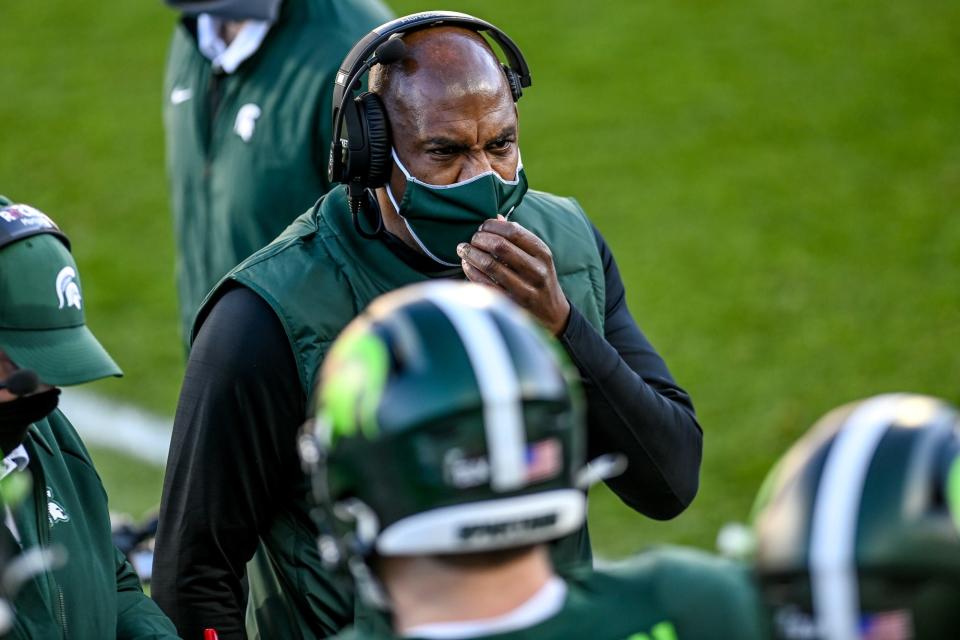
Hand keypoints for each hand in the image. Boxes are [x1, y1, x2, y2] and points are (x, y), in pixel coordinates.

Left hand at [456, 215, 570, 335]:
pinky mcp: (511, 304)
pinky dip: (472, 272)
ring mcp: (525, 289)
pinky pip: (485, 284)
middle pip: (500, 246)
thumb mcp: (537, 256)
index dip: (492, 226)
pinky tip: (467, 265)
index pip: (513, 231)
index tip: (482, 227)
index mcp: (542, 253)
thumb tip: (495, 218)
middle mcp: (536, 270)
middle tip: (472, 239)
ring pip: (490, 265)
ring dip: (472, 254)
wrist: (552, 313)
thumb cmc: (539, 277)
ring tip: (464, 250)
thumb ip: (518, 237)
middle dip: (480, 239)